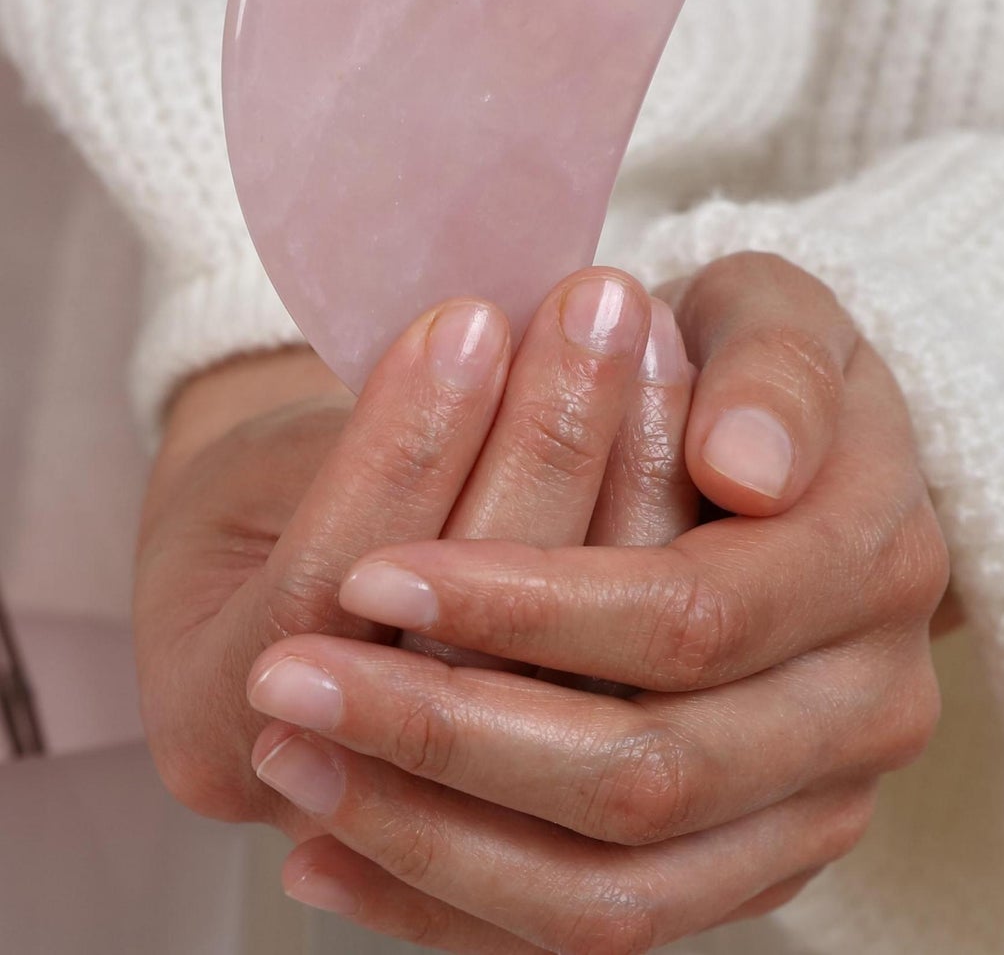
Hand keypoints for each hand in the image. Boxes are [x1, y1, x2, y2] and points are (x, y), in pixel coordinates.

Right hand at [135, 267, 685, 834]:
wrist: (301, 581)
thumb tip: (478, 344)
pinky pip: (639, 656)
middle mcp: (347, 788)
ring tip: (651, 335)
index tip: (470, 318)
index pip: (327, 587)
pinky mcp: (571, 761)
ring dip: (627, 474)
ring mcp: (466, 798)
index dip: (404, 450)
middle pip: (473, 632)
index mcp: (215, 720)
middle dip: (544, 448)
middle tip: (599, 306)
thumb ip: (358, 444)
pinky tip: (687, 409)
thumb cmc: (270, 500)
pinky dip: (665, 522)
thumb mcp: (261, 464)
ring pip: (582, 659)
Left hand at [245, 253, 953, 952]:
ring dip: (436, 839)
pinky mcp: (757, 863)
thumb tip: (746, 469)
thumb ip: (774, 372)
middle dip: (453, 734)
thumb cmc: (747, 371)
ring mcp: (822, 802)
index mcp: (880, 562)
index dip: (527, 605)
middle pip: (653, 773)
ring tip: (297, 765)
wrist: (782, 457)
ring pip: (621, 890)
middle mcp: (876, 703)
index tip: (370, 573)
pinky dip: (462, 904)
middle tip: (291, 686)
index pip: (690, 614)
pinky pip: (607, 929)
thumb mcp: (771, 315)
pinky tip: (338, 852)